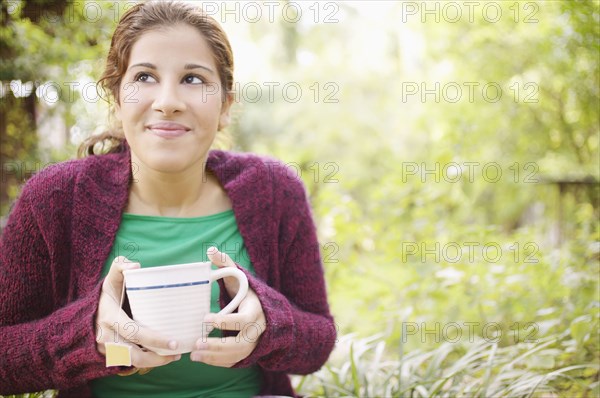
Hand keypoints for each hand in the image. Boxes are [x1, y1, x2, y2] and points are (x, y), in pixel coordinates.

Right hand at [95, 256, 180, 370]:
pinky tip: (162, 357)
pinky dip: (147, 362)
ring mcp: (107, 349)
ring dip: (154, 362)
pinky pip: (130, 363)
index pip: (133, 332)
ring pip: (133, 362)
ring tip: (174, 356)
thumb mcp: (111, 279)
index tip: (173, 342)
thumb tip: (135, 265)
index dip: (154, 339)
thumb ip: (120, 266)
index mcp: (109, 317)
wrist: (87, 313)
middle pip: (134, 354)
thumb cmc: (106, 295)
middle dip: (157, 358)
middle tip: (178, 353)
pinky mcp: (110, 355)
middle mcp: (107, 337)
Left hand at [190, 248, 265, 366]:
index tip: (205, 318)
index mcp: (256, 311)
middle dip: (218, 345)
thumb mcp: (238, 277)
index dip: (225, 321)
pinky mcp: (247, 352)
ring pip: (236, 355)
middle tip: (196, 343)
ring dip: (214, 357)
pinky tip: (201, 358)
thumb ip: (226, 264)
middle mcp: (257, 330)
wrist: (262, 310)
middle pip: (240, 343)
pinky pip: (234, 361)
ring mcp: (253, 343)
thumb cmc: (245, 291)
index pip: (243, 320)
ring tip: (194, 354)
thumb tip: (212, 251)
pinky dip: (217, 362)